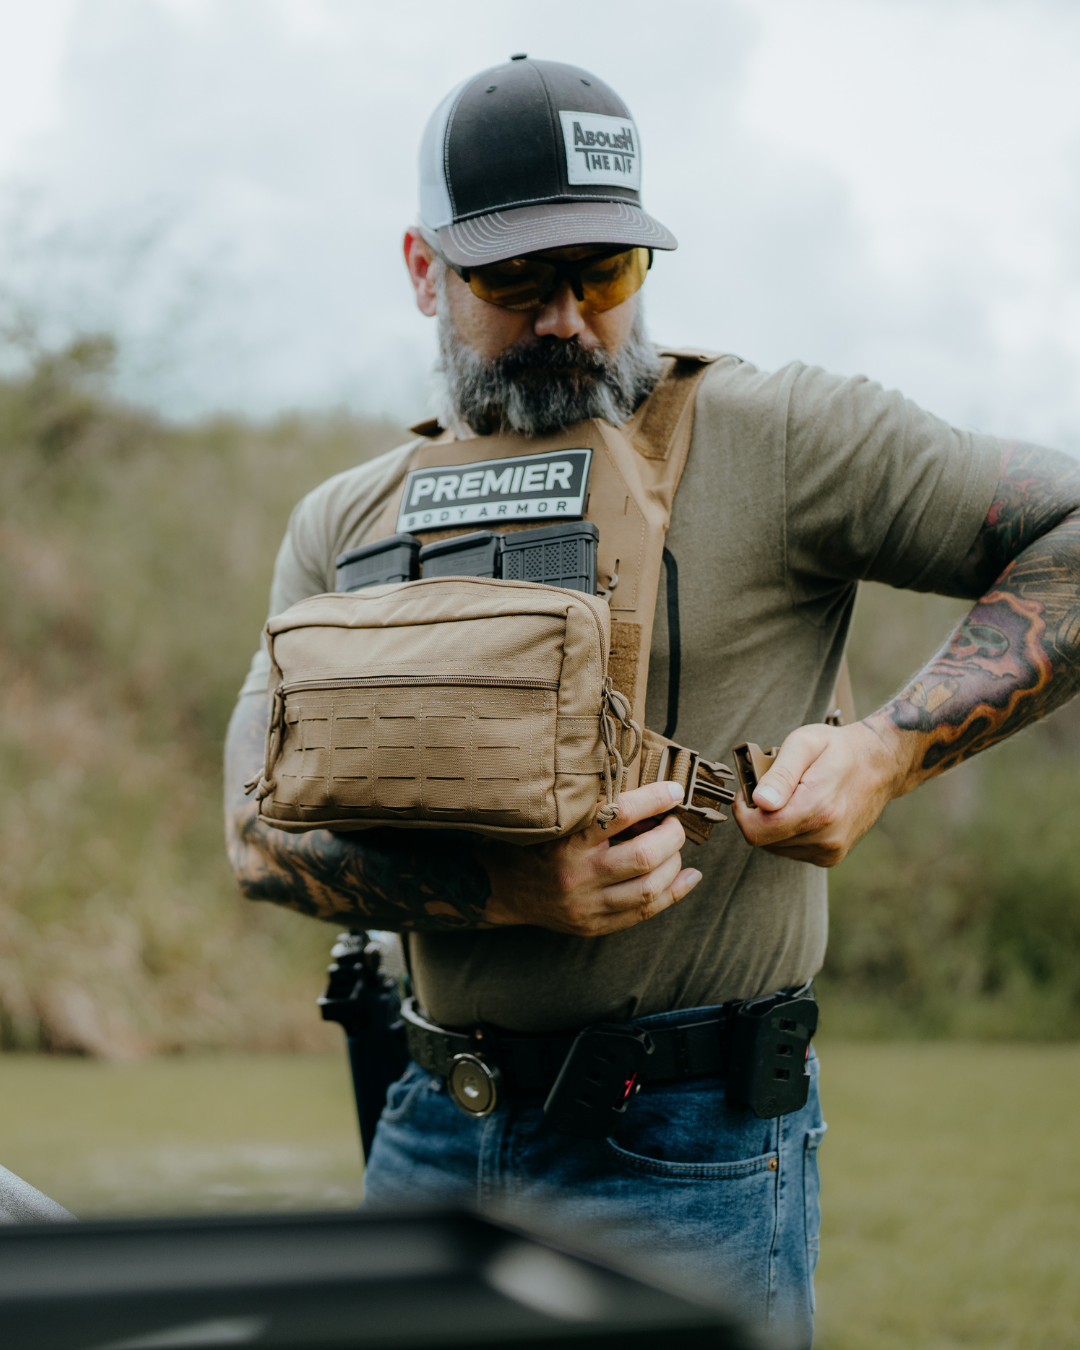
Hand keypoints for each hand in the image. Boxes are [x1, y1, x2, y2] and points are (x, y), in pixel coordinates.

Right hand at [474, 781, 702, 936]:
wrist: (501, 888)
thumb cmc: (532, 843)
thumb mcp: (554, 819)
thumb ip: (594, 810)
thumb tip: (647, 799)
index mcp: (566, 842)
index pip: (619, 815)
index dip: (654, 800)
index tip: (674, 791)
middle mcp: (577, 876)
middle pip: (644, 856)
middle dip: (671, 836)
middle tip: (674, 823)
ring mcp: (587, 906)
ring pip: (650, 887)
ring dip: (674, 863)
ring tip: (674, 848)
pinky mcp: (594, 926)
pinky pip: (645, 912)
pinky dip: (674, 893)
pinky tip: (689, 877)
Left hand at [733, 720, 912, 866]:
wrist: (880, 765)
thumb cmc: (838, 749)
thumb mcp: (804, 743)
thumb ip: (780, 773)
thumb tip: (760, 801)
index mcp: (817, 808)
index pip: (757, 830)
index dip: (743, 810)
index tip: (750, 789)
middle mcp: (826, 837)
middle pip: (763, 838)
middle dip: (760, 813)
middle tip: (774, 786)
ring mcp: (830, 850)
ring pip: (774, 846)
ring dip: (774, 822)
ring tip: (793, 795)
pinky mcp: (830, 857)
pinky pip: (790, 849)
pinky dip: (788, 832)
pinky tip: (803, 810)